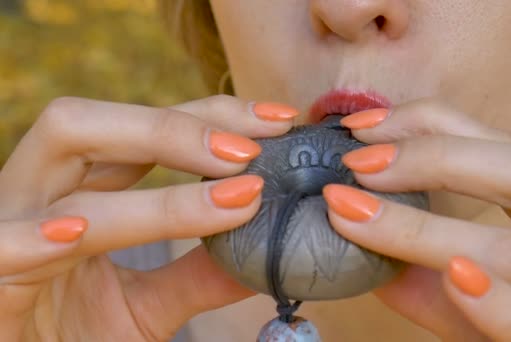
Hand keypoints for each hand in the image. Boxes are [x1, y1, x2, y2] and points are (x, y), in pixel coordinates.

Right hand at [0, 95, 297, 340]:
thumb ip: (198, 276)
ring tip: (222, 180)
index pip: (143, 134)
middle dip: (176, 125)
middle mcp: (40, 199)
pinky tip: (75, 230)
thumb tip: (265, 250)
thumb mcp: (147, 309)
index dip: (210, 117)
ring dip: (141, 164)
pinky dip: (31, 236)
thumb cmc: (72, 340)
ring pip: (60, 167)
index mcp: (78, 196)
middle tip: (250, 149)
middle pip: (92, 125)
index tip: (278, 123)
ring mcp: (6, 233)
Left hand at [323, 99, 510, 340]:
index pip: (510, 148)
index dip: (435, 126)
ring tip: (359, 213)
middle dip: (437, 158)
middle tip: (359, 164)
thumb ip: (417, 269)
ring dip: (426, 231)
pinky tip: (455, 278)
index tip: (363, 130)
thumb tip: (353, 221)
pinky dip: (497, 302)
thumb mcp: (464, 301)